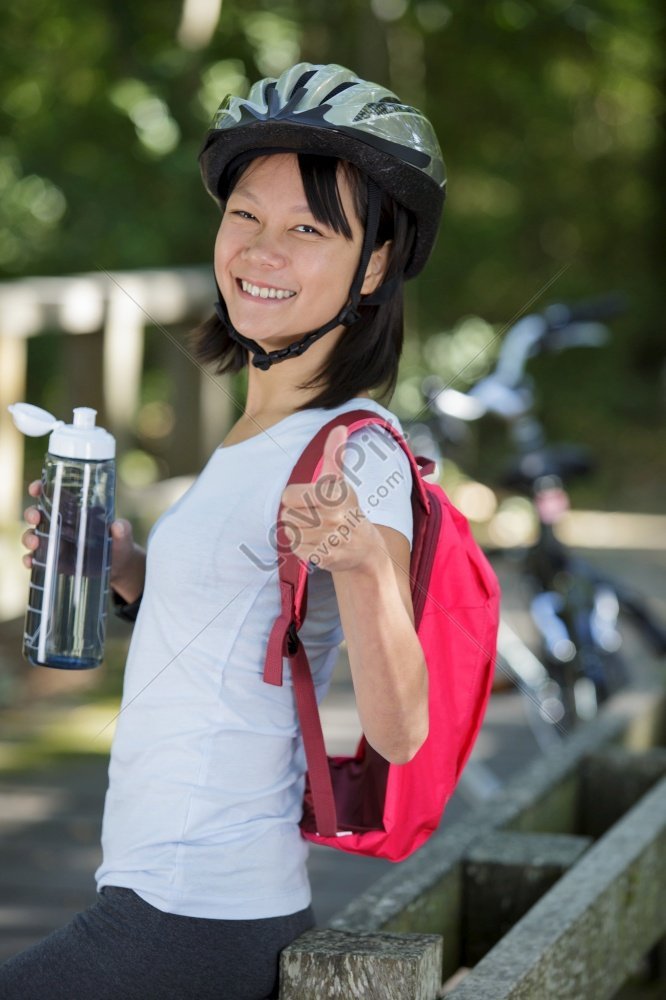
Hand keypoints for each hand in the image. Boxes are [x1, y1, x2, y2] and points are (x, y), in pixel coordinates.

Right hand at [21, 482, 143, 598]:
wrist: (117, 567)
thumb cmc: (118, 543)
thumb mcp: (123, 536)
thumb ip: (123, 530)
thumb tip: (118, 526)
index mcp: (74, 510)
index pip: (53, 494)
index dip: (41, 488)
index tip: (36, 488)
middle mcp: (60, 524)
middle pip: (37, 514)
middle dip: (32, 513)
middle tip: (35, 518)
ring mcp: (54, 542)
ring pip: (33, 535)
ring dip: (29, 537)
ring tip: (35, 543)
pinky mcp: (53, 560)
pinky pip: (36, 558)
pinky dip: (30, 559)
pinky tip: (31, 562)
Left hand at [280, 425, 382, 573]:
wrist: (365, 548)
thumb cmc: (346, 509)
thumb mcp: (341, 482)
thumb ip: (335, 455)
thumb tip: (340, 427)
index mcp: (334, 495)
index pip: (287, 496)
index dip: (295, 498)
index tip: (311, 501)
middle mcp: (334, 517)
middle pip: (287, 515)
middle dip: (297, 516)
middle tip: (316, 517)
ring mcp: (330, 539)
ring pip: (290, 532)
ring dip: (299, 532)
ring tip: (318, 531)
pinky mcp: (325, 558)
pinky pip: (296, 549)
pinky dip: (303, 548)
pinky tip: (318, 544)